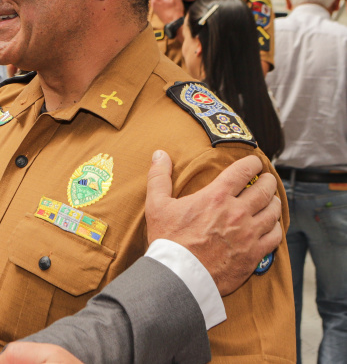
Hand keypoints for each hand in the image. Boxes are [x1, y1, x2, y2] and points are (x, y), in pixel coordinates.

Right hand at [145, 151, 281, 294]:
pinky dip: (275, 227)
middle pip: (265, 189)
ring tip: (271, 200)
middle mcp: (238, 212)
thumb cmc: (168, 240)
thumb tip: (159, 154)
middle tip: (266, 179)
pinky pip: (275, 236)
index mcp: (216, 196)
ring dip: (274, 202)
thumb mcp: (157, 205)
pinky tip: (270, 225)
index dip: (253, 163)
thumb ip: (159, 177)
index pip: (244, 171)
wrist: (179, 276)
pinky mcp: (254, 254)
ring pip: (274, 211)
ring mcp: (249, 234)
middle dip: (268, 180)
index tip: (255, 162)